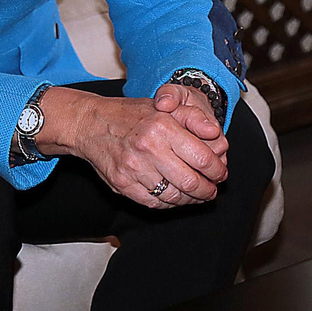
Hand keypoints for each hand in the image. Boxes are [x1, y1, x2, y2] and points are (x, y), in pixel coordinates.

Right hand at [37, 86, 227, 207]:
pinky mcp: (122, 184)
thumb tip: (216, 134)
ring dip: (191, 199)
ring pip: (174, 196)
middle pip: (191, 182)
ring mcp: (133, 169)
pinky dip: (170, 203)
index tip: (221, 173)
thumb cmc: (132, 114)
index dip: (217, 170)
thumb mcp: (165, 106)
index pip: (203, 158)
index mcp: (163, 126)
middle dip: (208, 190)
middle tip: (213, 189)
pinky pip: (154, 202)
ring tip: (197, 194)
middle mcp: (148, 148)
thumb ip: (194, 118)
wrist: (91, 124)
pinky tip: (177, 197)